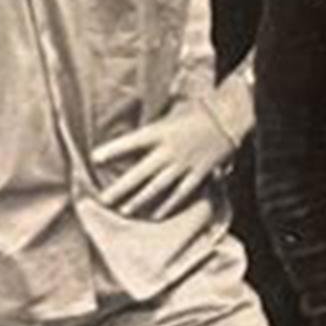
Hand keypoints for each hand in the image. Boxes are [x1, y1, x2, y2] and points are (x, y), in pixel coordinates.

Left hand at [92, 100, 238, 219]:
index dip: (112, 151)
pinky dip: (168, 205)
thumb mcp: (171, 112)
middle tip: (103, 199)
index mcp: (160, 132)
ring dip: (139, 200)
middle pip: (140, 173)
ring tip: (124, 210)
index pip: (131, 142)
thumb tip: (134, 139)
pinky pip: (181, 193)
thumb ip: (154, 128)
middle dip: (120, 188)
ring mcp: (185, 164)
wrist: (231, 116)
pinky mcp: (199, 173)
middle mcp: (170, 150)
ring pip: (158, 187)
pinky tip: (155, 214)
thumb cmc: (199, 110)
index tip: (94, 159)